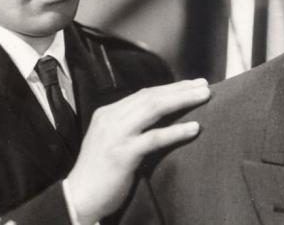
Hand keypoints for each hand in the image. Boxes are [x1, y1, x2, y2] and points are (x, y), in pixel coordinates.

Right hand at [65, 78, 209, 221]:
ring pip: (153, 109)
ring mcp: (115, 135)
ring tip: (205, 97)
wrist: (78, 199)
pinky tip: (194, 128)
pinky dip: (176, 131)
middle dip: (180, 89)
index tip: (193, 85)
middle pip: (151, 96)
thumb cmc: (100, 173)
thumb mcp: (112, 141)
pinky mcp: (121, 154)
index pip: (144, 94)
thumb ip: (130, 127)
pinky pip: (154, 138)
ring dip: (182, 101)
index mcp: (108, 113)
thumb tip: (162, 117)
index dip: (170, 88)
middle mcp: (110, 119)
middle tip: (205, 86)